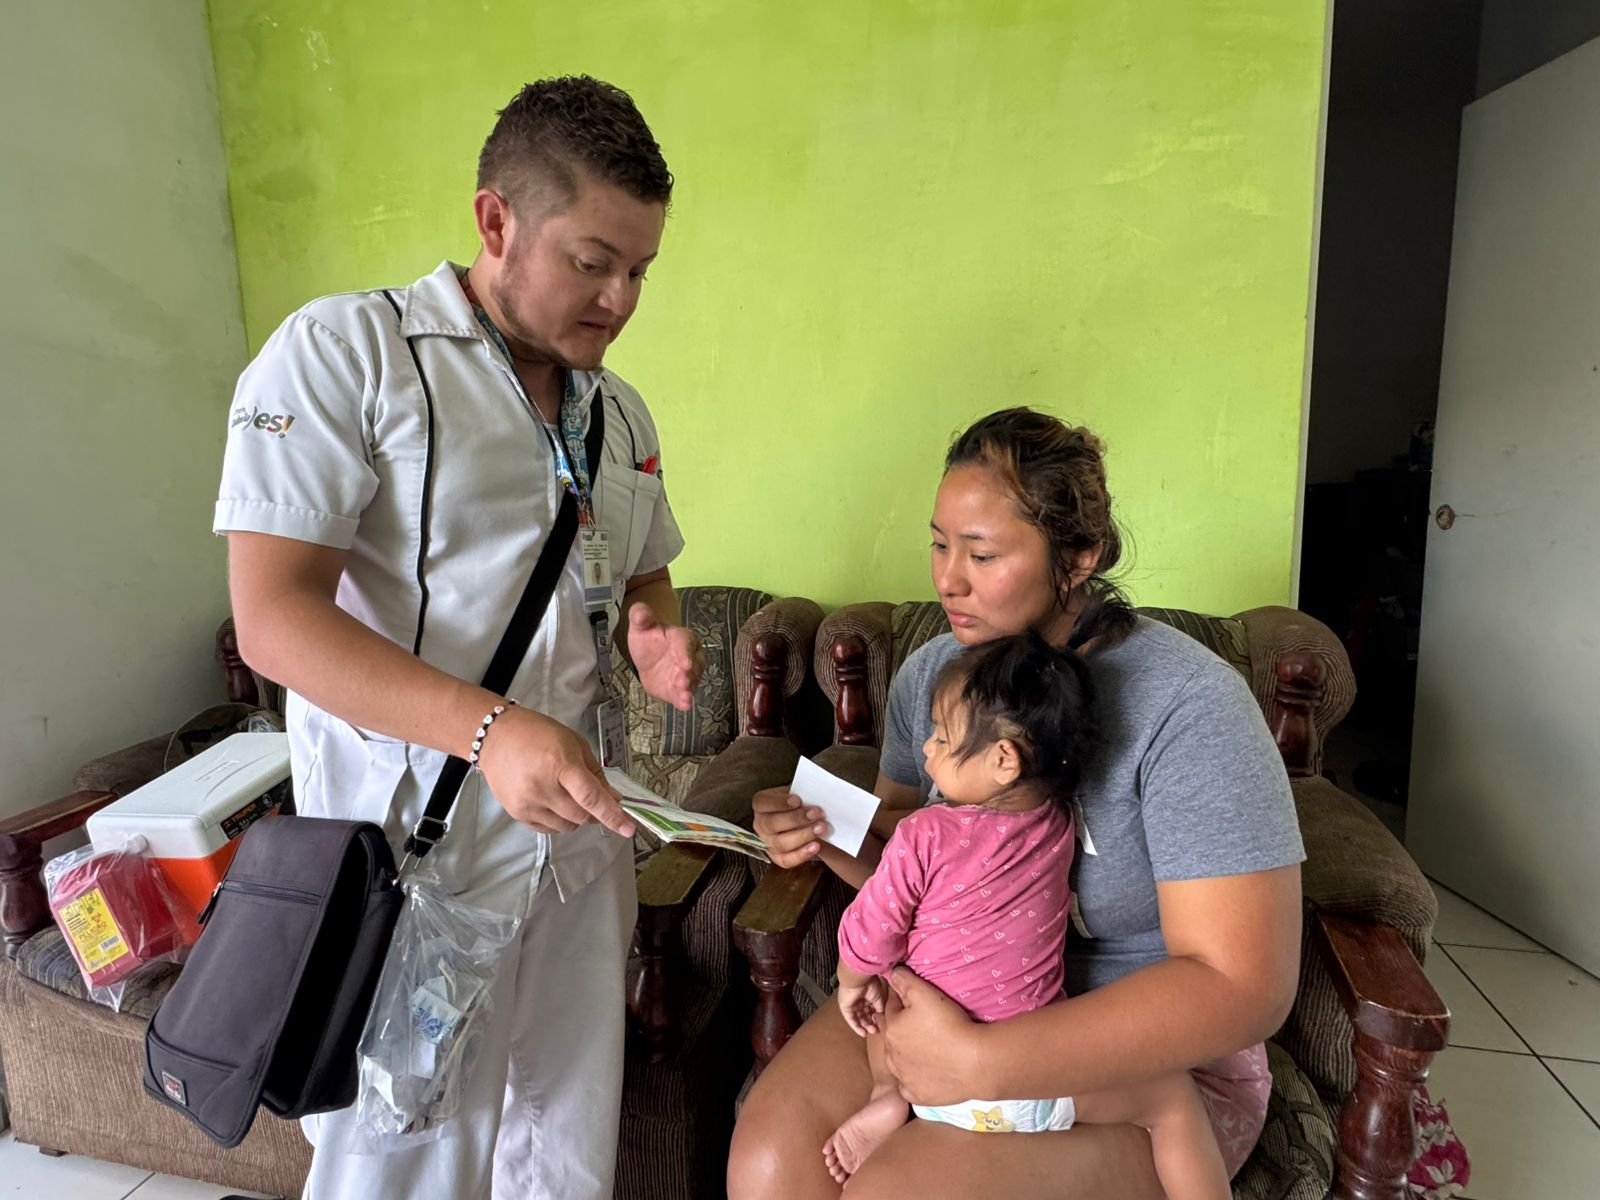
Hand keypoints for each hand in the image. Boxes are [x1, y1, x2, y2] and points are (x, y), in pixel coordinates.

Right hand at [476, 706, 635, 837]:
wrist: (494, 737)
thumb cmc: (537, 733)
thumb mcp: (574, 743)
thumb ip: (595, 774)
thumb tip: (614, 799)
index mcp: (560, 764)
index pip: (591, 797)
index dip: (612, 815)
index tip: (628, 828)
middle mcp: (542, 788)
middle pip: (582, 816)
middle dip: (595, 812)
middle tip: (595, 798)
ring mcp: (527, 804)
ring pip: (567, 826)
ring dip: (577, 816)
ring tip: (567, 794)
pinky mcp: (517, 814)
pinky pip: (549, 829)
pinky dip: (559, 820)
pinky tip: (553, 801)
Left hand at [627, 605, 704, 711]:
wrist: (649, 653)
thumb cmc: (649, 637)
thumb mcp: (641, 625)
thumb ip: (641, 616)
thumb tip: (640, 613)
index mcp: (682, 637)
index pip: (685, 644)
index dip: (685, 653)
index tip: (685, 663)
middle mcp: (690, 656)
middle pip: (693, 665)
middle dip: (688, 674)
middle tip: (683, 680)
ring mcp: (686, 675)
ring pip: (691, 682)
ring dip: (687, 689)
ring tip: (684, 695)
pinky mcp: (679, 689)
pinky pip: (683, 695)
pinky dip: (684, 701)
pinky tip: (685, 705)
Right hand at [751, 786, 827, 867]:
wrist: (805, 819)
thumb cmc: (801, 802)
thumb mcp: (798, 792)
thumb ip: (803, 793)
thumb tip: (815, 796)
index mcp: (761, 804)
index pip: (763, 802)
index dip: (779, 802)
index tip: (798, 800)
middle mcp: (761, 824)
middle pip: (772, 824)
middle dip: (796, 819)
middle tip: (816, 813)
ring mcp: (768, 843)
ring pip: (781, 843)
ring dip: (803, 836)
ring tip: (821, 828)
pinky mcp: (778, 857)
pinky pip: (787, 860)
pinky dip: (802, 854)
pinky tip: (816, 846)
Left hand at [837, 975, 887, 1037]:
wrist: (859, 977)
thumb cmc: (870, 984)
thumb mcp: (879, 998)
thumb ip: (880, 1009)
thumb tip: (882, 1019)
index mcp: (867, 996)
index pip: (871, 1010)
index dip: (876, 1018)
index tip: (882, 1026)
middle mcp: (858, 1000)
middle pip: (864, 1015)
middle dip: (870, 1024)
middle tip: (877, 1030)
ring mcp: (851, 1004)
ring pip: (858, 1018)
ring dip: (865, 1026)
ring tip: (872, 1031)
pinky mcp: (845, 1007)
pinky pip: (850, 1019)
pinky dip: (856, 1027)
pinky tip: (863, 1033)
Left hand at [882, 966, 984, 1106]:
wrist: (975, 1063)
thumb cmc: (950, 1025)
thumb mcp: (926, 993)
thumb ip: (905, 981)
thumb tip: (891, 973)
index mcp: (892, 1029)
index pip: (891, 1009)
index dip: (901, 1002)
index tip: (912, 1000)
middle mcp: (892, 1055)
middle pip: (891, 1036)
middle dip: (899, 1028)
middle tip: (917, 1024)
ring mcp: (904, 1078)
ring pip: (897, 1062)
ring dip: (903, 1054)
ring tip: (921, 1047)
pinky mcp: (917, 1095)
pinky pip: (908, 1087)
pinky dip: (913, 1080)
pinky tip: (923, 1073)